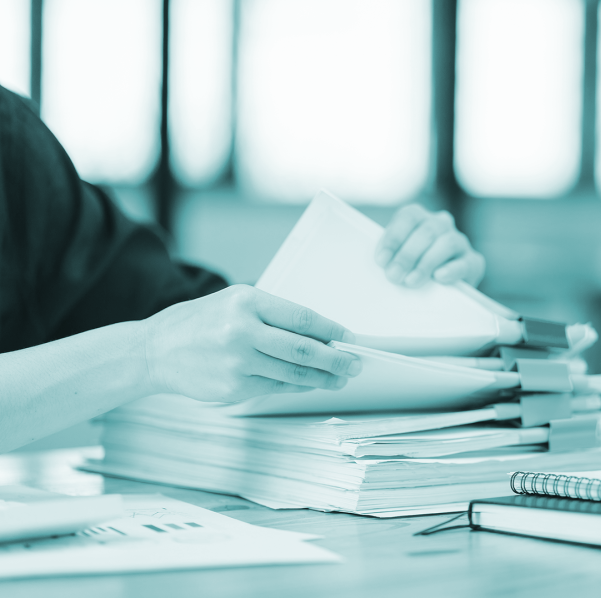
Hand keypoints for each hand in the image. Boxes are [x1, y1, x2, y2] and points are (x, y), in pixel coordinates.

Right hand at [141, 285, 361, 401]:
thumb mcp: (235, 302)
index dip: (333, 330)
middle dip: (337, 359)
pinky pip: (277, 387)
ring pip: (295, 374)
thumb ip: (275, 315)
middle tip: (356, 364)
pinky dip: (299, 386)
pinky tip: (311, 383)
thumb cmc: (200, 322)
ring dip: (324, 378)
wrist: (156, 351)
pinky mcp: (235, 387)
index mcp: (247, 302)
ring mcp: (238, 362)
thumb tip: (321, 334)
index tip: (350, 338)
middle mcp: (243, 331)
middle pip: (305, 350)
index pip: (303, 318)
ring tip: (340, 377)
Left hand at [374, 204, 485, 287]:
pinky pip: (465, 263)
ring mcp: (459, 241)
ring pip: (447, 243)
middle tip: (394, 275)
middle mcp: (441, 224)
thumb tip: (384, 265)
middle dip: (407, 255)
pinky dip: (451, 270)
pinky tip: (439, 277)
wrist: (441, 287)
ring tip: (411, 281)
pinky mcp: (473, 262)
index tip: (382, 260)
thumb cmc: (412, 268)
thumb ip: (392, 255)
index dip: (394, 237)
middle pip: (427, 231)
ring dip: (426, 263)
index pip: (409, 217)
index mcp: (420, 217)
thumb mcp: (398, 257)